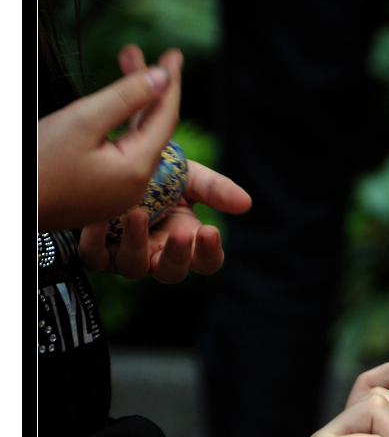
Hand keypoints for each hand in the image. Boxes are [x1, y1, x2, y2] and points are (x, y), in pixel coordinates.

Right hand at [38, 45, 181, 231]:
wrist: (15, 206)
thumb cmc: (40, 165)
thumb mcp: (82, 121)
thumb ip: (125, 98)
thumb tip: (162, 77)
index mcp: (138, 168)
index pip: (165, 117)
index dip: (171, 83)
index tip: (175, 55)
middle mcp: (138, 184)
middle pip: (153, 126)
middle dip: (149, 87)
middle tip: (138, 52)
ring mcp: (123, 191)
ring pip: (138, 138)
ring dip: (135, 102)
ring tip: (128, 63)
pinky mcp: (107, 193)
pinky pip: (124, 152)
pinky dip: (124, 124)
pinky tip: (120, 106)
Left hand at [77, 158, 250, 282]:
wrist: (114, 164)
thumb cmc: (158, 177)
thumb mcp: (190, 178)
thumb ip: (215, 190)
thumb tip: (246, 203)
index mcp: (186, 242)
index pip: (206, 262)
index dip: (209, 253)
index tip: (210, 231)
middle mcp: (157, 255)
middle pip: (172, 272)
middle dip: (178, 256)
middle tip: (181, 235)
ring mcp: (126, 257)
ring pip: (134, 267)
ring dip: (137, 244)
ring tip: (138, 215)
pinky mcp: (97, 252)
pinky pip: (95, 257)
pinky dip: (96, 241)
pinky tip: (100, 219)